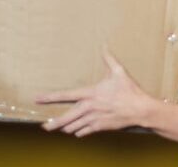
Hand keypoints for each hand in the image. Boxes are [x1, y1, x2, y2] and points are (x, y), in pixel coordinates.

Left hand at [35, 51, 155, 136]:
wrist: (140, 110)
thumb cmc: (129, 91)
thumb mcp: (119, 72)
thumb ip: (108, 59)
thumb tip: (104, 44)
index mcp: (90, 93)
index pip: (65, 95)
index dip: (49, 97)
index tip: (38, 99)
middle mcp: (89, 107)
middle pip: (65, 118)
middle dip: (53, 123)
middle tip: (44, 126)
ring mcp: (94, 119)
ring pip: (73, 127)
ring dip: (66, 128)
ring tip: (59, 128)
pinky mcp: (100, 127)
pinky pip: (84, 132)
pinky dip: (79, 132)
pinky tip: (77, 131)